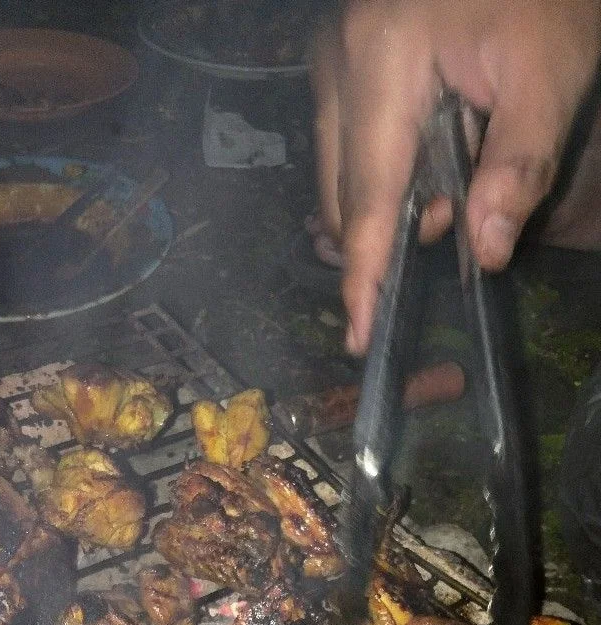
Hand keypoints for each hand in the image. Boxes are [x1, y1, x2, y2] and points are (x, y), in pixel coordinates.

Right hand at [311, 0, 600, 352]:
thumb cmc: (539, 0)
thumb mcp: (551, 73)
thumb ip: (521, 165)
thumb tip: (486, 252)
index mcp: (383, 61)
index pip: (368, 195)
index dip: (364, 272)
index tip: (359, 334)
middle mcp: (339, 63)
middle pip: (344, 194)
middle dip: (390, 232)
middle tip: (453, 214)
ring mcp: (330, 62)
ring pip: (339, 177)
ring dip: (388, 206)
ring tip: (449, 180)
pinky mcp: (337, 65)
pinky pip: (345, 150)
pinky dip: (382, 178)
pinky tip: (427, 162)